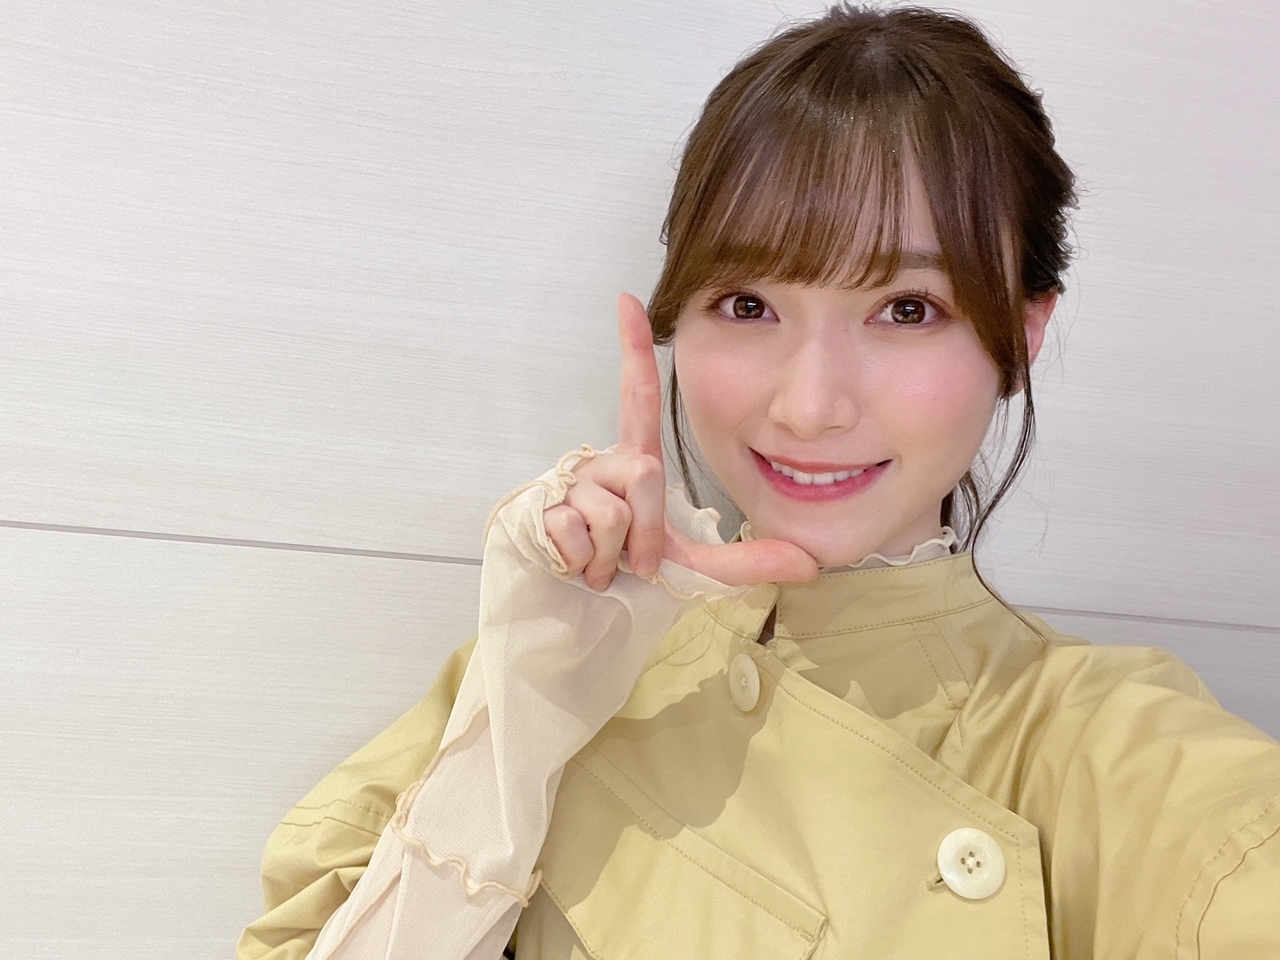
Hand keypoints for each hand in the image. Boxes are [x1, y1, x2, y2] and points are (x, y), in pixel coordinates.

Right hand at [543, 294, 818, 589]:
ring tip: (607, 563)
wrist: (582, 603)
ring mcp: (572, 486)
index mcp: (637, 461)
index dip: (633, 348)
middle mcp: (602, 463)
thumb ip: (749, 560)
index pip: (637, 397)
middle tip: (634, 558)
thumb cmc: (634, 569)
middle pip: (642, 474)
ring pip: (611, 513)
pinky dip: (586, 564)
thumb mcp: (696, 565)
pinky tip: (578, 565)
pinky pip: (579, 536)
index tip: (629, 301)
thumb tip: (810, 563)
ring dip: (614, 555)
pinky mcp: (544, 513)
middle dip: (646, 532)